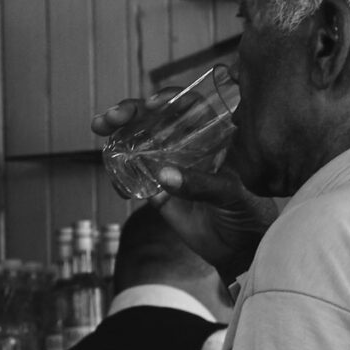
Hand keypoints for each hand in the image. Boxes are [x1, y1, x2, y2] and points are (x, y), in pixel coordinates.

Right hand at [92, 99, 280, 280]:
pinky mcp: (158, 192)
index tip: (152, 104)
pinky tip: (116, 178)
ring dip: (119, 135)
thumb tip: (163, 175)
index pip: (190, 108)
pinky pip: (134, 178)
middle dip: (132, 112)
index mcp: (213, 137)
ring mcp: (170, 167)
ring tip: (100, 128)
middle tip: (112, 116)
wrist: (239, 249)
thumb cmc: (249, 212)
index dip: (170, 100)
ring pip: (140, 143)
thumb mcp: (232, 193)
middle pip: (157, 120)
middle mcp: (189, 146)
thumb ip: (202, 183)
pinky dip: (120, 176)